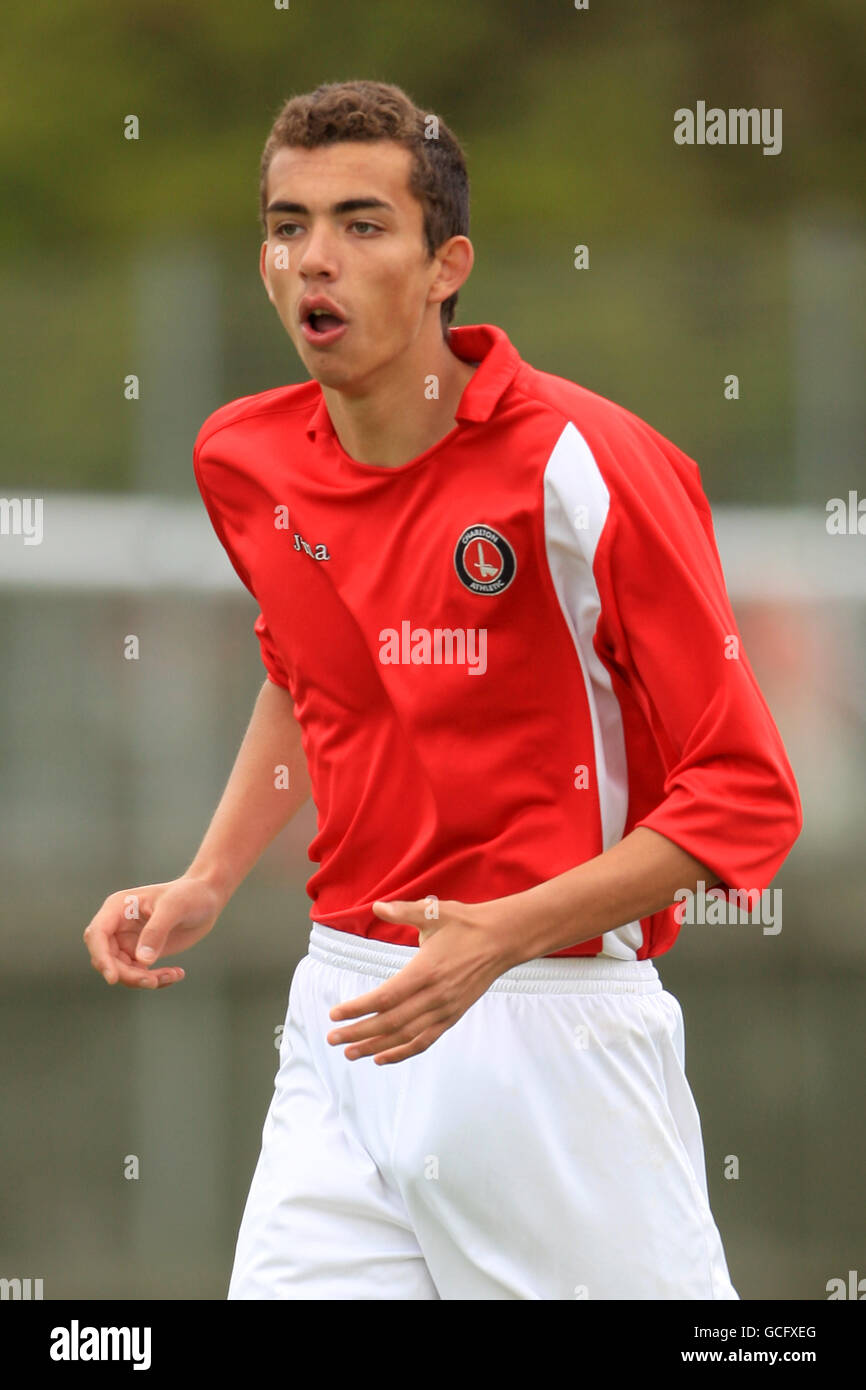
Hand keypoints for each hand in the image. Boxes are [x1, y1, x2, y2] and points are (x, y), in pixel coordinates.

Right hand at [83, 875, 223, 988]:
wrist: (206, 898)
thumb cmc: (189, 894)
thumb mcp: (175, 907)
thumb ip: (156, 931)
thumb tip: (143, 961)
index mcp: (117, 908)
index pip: (96, 935)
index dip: (101, 957)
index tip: (113, 978)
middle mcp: (118, 925)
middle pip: (107, 958)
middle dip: (127, 974)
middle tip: (152, 981)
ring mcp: (128, 940)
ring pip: (122, 971)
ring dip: (144, 979)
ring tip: (173, 975)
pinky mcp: (141, 952)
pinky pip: (139, 974)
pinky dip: (155, 979)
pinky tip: (176, 974)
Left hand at [326, 897, 514, 1064]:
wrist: (502, 939)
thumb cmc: (466, 924)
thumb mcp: (435, 912)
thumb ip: (404, 911)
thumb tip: (377, 906)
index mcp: (426, 971)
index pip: (385, 997)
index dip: (358, 1008)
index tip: (335, 1014)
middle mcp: (435, 996)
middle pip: (391, 1022)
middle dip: (359, 1032)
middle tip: (333, 1039)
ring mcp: (445, 1009)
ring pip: (406, 1036)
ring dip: (376, 1047)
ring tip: (351, 1053)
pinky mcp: (453, 1016)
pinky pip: (425, 1040)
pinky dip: (403, 1052)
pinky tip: (383, 1058)